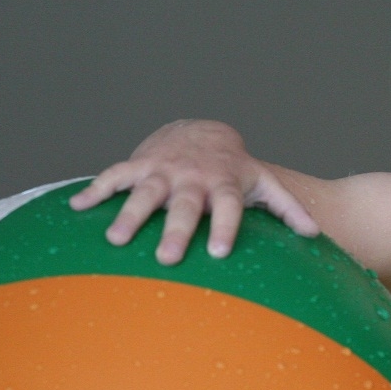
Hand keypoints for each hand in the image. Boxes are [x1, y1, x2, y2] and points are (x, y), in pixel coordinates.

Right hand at [70, 120, 319, 263]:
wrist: (203, 131)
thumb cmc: (235, 169)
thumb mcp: (263, 184)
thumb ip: (287, 209)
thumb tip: (315, 235)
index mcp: (224, 184)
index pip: (228, 208)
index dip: (224, 228)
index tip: (218, 253)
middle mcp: (193, 177)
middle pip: (184, 205)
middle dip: (174, 231)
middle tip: (166, 259)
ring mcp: (163, 169)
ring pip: (144, 191)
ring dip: (128, 214)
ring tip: (115, 241)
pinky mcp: (139, 163)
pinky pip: (114, 175)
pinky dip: (95, 190)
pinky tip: (75, 209)